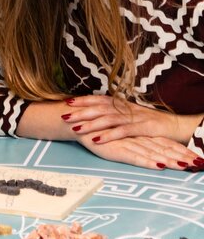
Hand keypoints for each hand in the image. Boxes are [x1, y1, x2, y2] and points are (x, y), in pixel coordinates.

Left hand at [61, 95, 199, 143]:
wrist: (175, 126)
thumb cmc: (150, 122)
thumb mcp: (130, 115)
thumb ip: (114, 113)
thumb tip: (95, 112)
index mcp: (122, 104)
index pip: (99, 99)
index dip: (84, 100)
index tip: (67, 101)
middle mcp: (126, 109)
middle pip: (100, 108)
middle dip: (81, 111)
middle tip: (64, 115)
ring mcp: (134, 118)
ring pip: (108, 119)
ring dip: (91, 124)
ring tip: (75, 128)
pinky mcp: (142, 128)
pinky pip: (123, 132)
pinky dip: (108, 135)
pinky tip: (96, 140)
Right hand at [76, 132, 201, 169]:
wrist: (75, 120)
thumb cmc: (95, 128)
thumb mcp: (118, 134)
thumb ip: (132, 140)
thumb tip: (146, 149)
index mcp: (139, 133)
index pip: (165, 143)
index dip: (182, 150)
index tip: (198, 158)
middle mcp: (136, 137)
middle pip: (164, 148)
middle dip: (183, 157)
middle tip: (200, 164)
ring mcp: (127, 142)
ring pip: (154, 152)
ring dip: (171, 160)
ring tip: (187, 167)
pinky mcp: (115, 148)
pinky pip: (134, 156)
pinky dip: (148, 161)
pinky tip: (159, 165)